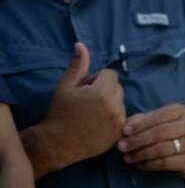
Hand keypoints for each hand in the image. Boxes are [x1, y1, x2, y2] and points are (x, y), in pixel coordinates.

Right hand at [44, 42, 125, 165]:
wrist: (59, 143)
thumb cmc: (60, 112)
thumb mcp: (65, 86)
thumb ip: (78, 66)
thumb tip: (80, 45)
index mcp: (102, 93)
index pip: (111, 74)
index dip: (97, 78)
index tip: (85, 88)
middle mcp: (115, 107)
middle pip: (118, 87)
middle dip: (105, 89)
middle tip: (88, 100)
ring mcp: (120, 122)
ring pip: (121, 102)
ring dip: (110, 103)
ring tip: (92, 112)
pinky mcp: (121, 133)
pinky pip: (123, 117)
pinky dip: (114, 117)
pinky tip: (98, 123)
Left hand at [118, 104, 184, 176]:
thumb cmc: (171, 134)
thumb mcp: (160, 122)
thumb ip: (142, 120)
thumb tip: (125, 127)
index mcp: (181, 111)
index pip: (158, 116)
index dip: (139, 125)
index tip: (124, 132)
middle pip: (159, 133)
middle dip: (137, 140)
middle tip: (122, 147)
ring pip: (161, 149)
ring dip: (141, 154)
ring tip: (127, 157)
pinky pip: (166, 163)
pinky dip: (150, 164)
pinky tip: (140, 165)